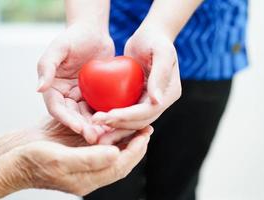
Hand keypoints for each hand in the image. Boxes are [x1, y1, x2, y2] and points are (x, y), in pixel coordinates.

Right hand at [0, 126, 152, 198]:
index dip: (136, 150)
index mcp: (87, 178)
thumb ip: (89, 160)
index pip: (120, 165)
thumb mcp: (60, 158)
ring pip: (112, 153)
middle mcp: (89, 173)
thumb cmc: (33, 160)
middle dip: (135, 144)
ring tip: (135, 125)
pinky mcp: (79, 154)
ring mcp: (84, 163)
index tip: (146, 134)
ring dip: (125, 140)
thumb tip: (115, 154)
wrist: (15, 158)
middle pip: (120, 160)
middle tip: (147, 128)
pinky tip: (113, 126)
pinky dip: (110, 137)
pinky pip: (100, 147)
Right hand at [37, 22, 114, 143]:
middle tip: (96, 138)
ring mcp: (82, 97)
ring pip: (89, 116)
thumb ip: (47, 67)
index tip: (78, 128)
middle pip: (74, 117)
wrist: (93, 32)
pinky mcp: (97, 96)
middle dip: (84, 128)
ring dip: (97, 127)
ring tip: (108, 135)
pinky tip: (119, 124)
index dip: (67, 119)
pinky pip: (102, 108)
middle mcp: (66, 96)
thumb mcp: (58, 48)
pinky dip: (109, 117)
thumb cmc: (73, 37)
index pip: (57, 108)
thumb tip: (38, 88)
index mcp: (53, 89)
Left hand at [93, 25, 180, 141]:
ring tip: (94, 126)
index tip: (109, 115)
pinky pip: (124, 112)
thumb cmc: (155, 39)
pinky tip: (97, 118)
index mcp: (169, 94)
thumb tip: (157, 101)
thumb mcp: (161, 52)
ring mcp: (149, 102)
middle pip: (139, 121)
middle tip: (96, 123)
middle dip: (118, 125)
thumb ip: (160, 75)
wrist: (149, 36)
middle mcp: (160, 102)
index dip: (129, 116)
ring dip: (113, 126)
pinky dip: (112, 117)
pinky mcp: (138, 99)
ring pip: (131, 122)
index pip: (148, 111)